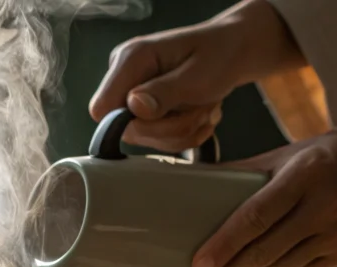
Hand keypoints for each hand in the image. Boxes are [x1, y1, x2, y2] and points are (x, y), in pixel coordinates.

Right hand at [89, 0, 304, 152]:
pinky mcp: (144, 115)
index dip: (128, 122)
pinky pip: (160, 143)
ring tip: (204, 106)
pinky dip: (186, 135)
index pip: (103, 108)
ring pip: (147, 140)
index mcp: (131, 59)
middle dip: (171, 127)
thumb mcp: (199, 74)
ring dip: (184, 131)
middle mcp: (125, 80)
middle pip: (128, 130)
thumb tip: (133, 107)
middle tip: (201, 107)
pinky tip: (199, 113)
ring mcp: (133, 100)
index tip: (163, 112)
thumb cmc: (219, 55)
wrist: (233, 53)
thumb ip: (165, 92)